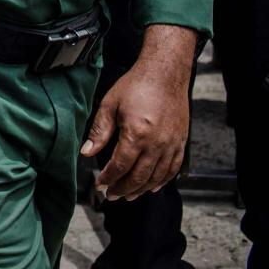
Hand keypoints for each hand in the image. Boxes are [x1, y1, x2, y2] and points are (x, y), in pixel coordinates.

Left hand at [81, 25, 195, 200]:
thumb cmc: (136, 86)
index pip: (120, 166)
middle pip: (139, 177)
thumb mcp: (110, 105)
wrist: (165, 73)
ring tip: (128, 195)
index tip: (100, 184)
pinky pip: (173, 169)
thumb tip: (86, 153)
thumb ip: (99, 132)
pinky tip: (152, 186)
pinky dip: (162, 181)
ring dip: (141, 190)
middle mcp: (157, 144)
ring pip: (156, 177)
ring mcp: (171, 144)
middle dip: (123, 189)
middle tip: (111, 196)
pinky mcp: (181, 142)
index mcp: (136, 134)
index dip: (108, 178)